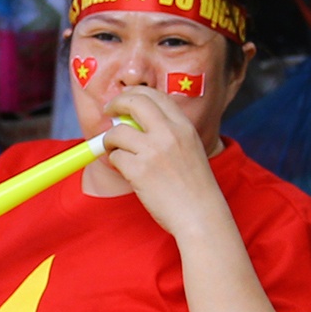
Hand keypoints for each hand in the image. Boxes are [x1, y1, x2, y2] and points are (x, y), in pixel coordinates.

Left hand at [100, 89, 227, 241]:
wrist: (202, 217)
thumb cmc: (195, 189)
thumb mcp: (191, 150)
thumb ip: (169, 133)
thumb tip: (134, 122)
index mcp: (184, 126)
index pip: (154, 95)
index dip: (134, 95)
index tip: (125, 103)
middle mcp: (170, 133)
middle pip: (134, 101)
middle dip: (116, 103)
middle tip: (108, 112)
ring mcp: (154, 151)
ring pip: (117, 131)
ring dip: (110, 140)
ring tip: (115, 150)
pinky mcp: (140, 170)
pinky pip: (116, 157)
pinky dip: (116, 163)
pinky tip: (127, 172)